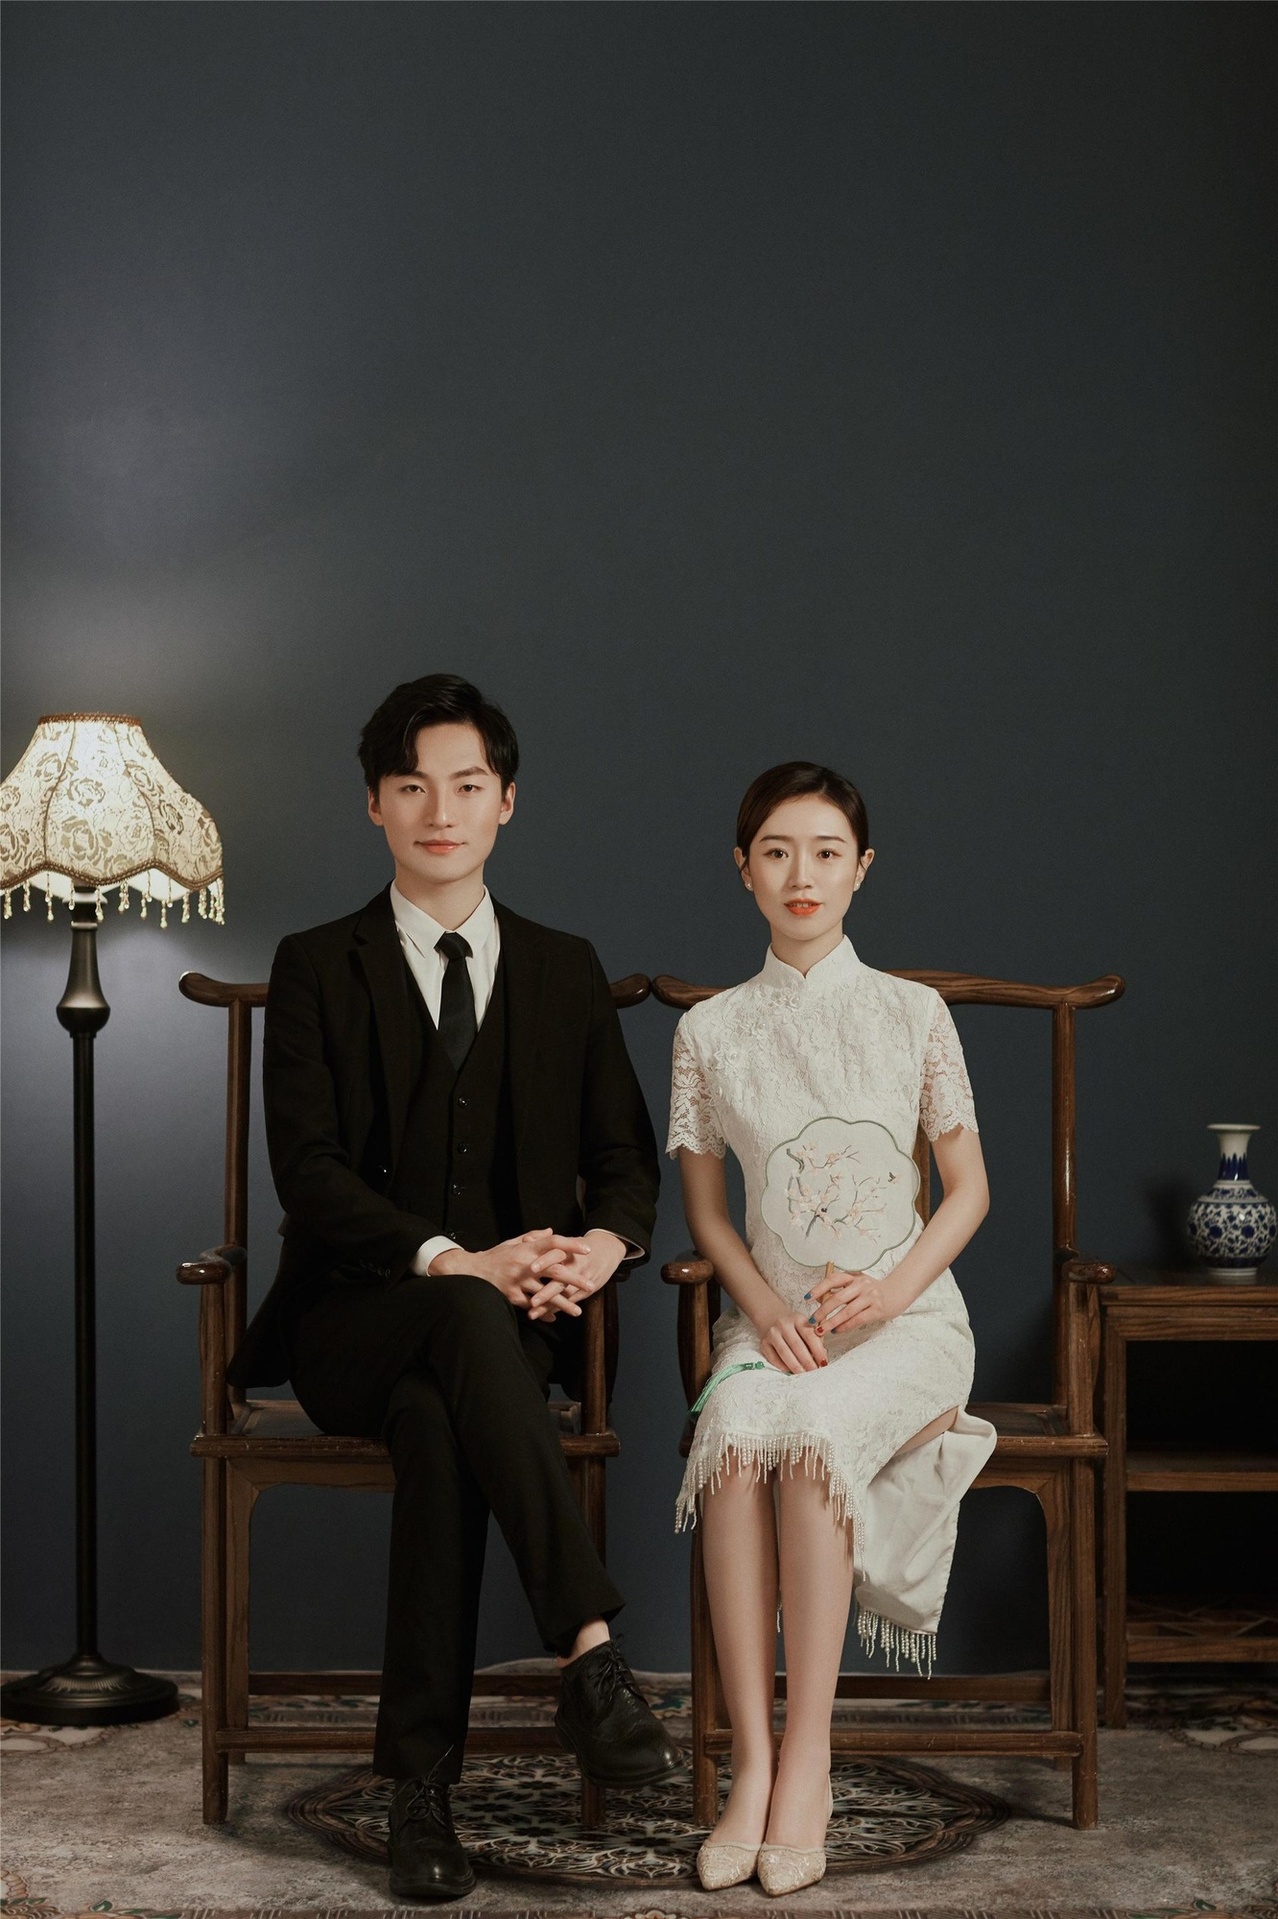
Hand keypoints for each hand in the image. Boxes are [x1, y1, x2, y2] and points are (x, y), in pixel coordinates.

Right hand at [430, 1229, 588, 1316]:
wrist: (471, 1271)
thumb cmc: (495, 1256)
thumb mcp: (513, 1243)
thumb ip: (533, 1237)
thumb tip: (552, 1232)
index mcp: (527, 1248)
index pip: (553, 1243)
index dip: (571, 1245)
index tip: (587, 1249)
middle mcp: (524, 1264)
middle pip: (554, 1270)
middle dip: (574, 1278)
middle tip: (591, 1285)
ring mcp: (518, 1281)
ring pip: (545, 1293)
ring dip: (562, 1303)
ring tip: (577, 1311)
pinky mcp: (511, 1295)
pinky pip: (531, 1306)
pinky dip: (543, 1312)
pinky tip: (554, 1318)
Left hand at [525, 1229, 627, 1320]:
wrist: (607, 1250)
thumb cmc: (579, 1247)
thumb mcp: (564, 1241)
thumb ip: (544, 1241)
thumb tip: (526, 1240)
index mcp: (568, 1250)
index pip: (556, 1254)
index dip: (544, 1261)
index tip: (531, 1269)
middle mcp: (575, 1265)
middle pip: (560, 1279)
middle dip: (546, 1292)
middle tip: (532, 1302)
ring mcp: (581, 1279)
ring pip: (564, 1294)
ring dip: (548, 1305)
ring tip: (533, 1313)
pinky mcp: (586, 1290)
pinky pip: (570, 1301)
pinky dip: (557, 1308)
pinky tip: (544, 1315)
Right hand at [752, 1298, 828, 1373]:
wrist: (771, 1317)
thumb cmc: (794, 1326)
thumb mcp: (806, 1326)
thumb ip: (817, 1340)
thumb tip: (822, 1359)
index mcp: (797, 1318)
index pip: (809, 1335)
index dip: (818, 1351)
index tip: (824, 1363)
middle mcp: (783, 1324)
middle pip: (797, 1345)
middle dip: (807, 1361)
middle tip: (815, 1371)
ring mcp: (772, 1333)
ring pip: (784, 1353)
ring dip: (795, 1366)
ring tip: (804, 1374)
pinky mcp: (763, 1343)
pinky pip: (773, 1358)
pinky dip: (783, 1367)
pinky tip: (791, 1372)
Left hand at [809, 1266, 906, 1335]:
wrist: (898, 1291)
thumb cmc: (873, 1290)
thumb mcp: (857, 1285)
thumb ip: (841, 1290)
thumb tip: (820, 1300)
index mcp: (854, 1277)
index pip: (832, 1280)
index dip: (818, 1289)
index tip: (807, 1298)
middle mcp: (861, 1285)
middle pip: (837, 1298)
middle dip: (822, 1311)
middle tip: (812, 1320)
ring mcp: (870, 1297)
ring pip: (846, 1311)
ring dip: (831, 1322)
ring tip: (821, 1330)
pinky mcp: (877, 1309)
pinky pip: (857, 1319)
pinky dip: (845, 1326)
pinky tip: (837, 1331)